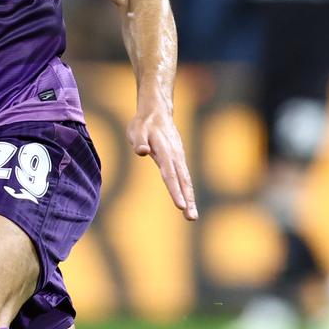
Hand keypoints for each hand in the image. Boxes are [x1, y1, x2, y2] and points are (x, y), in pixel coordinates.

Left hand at [130, 101, 197, 221]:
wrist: (157, 111)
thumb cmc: (144, 123)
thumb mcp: (137, 129)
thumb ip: (139, 140)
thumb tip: (142, 151)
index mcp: (165, 150)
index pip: (170, 174)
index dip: (174, 190)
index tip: (180, 206)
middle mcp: (175, 155)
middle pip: (183, 180)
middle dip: (187, 199)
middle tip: (191, 217)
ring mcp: (179, 157)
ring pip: (186, 180)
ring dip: (190, 198)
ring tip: (192, 216)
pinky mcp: (179, 159)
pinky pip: (184, 177)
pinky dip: (187, 190)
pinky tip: (188, 202)